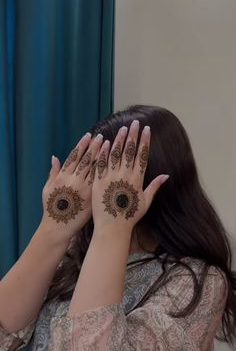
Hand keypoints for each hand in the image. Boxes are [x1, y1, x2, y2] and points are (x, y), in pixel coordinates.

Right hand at [40, 132, 103, 242]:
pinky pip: (102, 182)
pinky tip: (114, 164)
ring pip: (96, 169)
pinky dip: (107, 172)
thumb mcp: (48, 189)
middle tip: (102, 136)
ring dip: (103, 156)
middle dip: (95, 147)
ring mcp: (86, 189)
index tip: (89, 135)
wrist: (59, 227)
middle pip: (87, 160)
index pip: (74, 156)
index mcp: (63, 176)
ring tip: (111, 146)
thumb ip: (52, 173)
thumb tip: (55, 157)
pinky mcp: (93, 198)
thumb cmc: (52, 208)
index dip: (82, 145)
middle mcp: (75, 180)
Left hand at [92, 120, 168, 234]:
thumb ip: (154, 187)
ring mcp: (110, 177)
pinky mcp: (98, 181)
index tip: (146, 130)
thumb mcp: (146, 202)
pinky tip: (105, 142)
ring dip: (119, 139)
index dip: (145, 141)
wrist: (112, 227)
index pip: (142, 155)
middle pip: (129, 151)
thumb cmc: (130, 216)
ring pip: (115, 154)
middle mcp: (124, 175)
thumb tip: (166, 175)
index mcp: (137, 179)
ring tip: (122, 128)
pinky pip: (100, 164)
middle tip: (135, 123)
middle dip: (133, 135)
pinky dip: (103, 152)